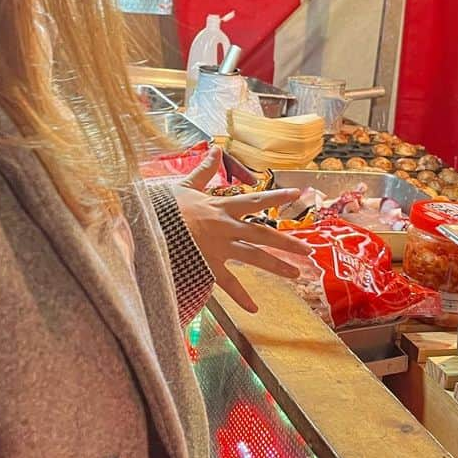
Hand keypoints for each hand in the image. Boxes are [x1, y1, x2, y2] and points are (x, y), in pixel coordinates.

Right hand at [171, 150, 310, 312]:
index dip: (277, 195)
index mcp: (222, 207)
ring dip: (277, 266)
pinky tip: (255, 308)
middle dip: (287, 242)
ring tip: (297, 274)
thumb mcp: (186, 185)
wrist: (148, 230)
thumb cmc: (165, 207)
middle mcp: (226, 228)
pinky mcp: (209, 266)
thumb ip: (205, 170)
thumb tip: (215, 149)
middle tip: (309, 249)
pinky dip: (241, 297)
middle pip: (263, 234)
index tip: (299, 193)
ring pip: (254, 258)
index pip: (256, 200)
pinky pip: (228, 284)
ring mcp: (219, 249)